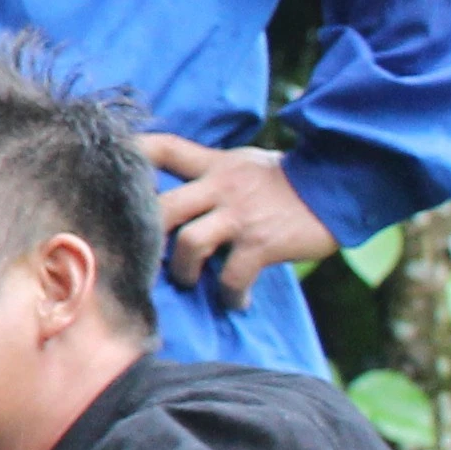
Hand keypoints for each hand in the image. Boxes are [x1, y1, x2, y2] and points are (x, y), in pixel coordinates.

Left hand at [137, 135, 339, 304]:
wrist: (342, 185)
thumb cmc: (290, 182)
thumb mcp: (246, 165)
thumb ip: (212, 176)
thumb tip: (178, 199)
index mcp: (216, 166)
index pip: (165, 149)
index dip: (134, 153)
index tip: (108, 168)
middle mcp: (222, 187)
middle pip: (163, 206)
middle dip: (146, 235)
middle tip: (145, 256)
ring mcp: (241, 215)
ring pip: (189, 244)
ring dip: (183, 270)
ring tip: (190, 281)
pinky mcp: (263, 243)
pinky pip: (233, 275)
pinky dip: (231, 294)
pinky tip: (236, 300)